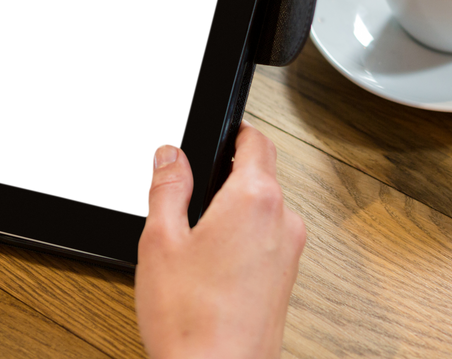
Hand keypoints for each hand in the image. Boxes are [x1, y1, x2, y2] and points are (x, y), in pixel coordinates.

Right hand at [135, 121, 306, 358]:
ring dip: (237, 211)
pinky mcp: (288, 280)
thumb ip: (167, 187)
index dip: (236, 132)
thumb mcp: (160, 240)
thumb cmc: (191, 321)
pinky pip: (269, 240)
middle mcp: (284, 221)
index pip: (257, 141)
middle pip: (263, 175)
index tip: (221, 133)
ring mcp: (291, 253)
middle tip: (192, 194)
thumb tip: (169, 154)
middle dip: (230, 176)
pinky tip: (213, 267)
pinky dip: (246, 240)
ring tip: (197, 240)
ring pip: (266, 210)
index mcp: (255, 199)